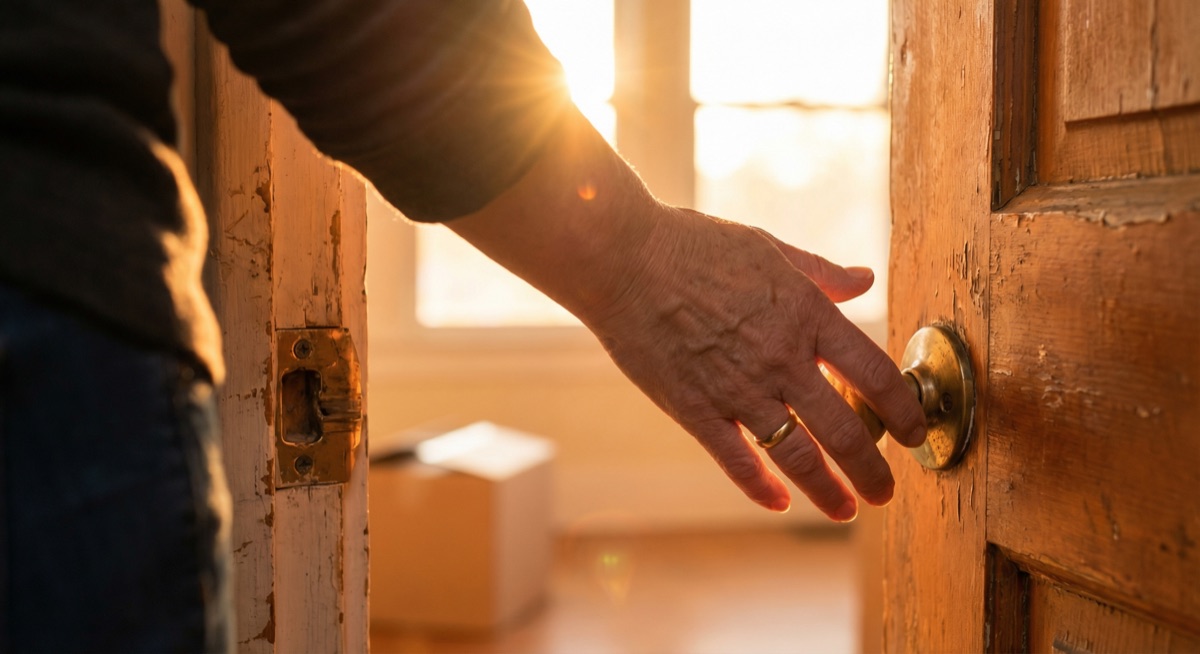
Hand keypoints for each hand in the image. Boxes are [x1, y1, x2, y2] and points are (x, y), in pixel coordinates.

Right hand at [582, 207, 926, 520]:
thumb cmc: (695, 245)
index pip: (874, 374)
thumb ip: (820, 274)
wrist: (623, 259)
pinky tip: (778, 502)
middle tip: (886, 493)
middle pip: (845, 430)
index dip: (903, 409)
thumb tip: (864, 279)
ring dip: (827, 490)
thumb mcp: (769, 249)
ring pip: (797, 455)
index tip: (915, 431)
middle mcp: (781, 360)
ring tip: (846, 510)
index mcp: (806, 316)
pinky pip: (735, 459)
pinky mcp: (695, 408)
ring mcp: (738, 389)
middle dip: (872, 469)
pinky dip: (760, 486)